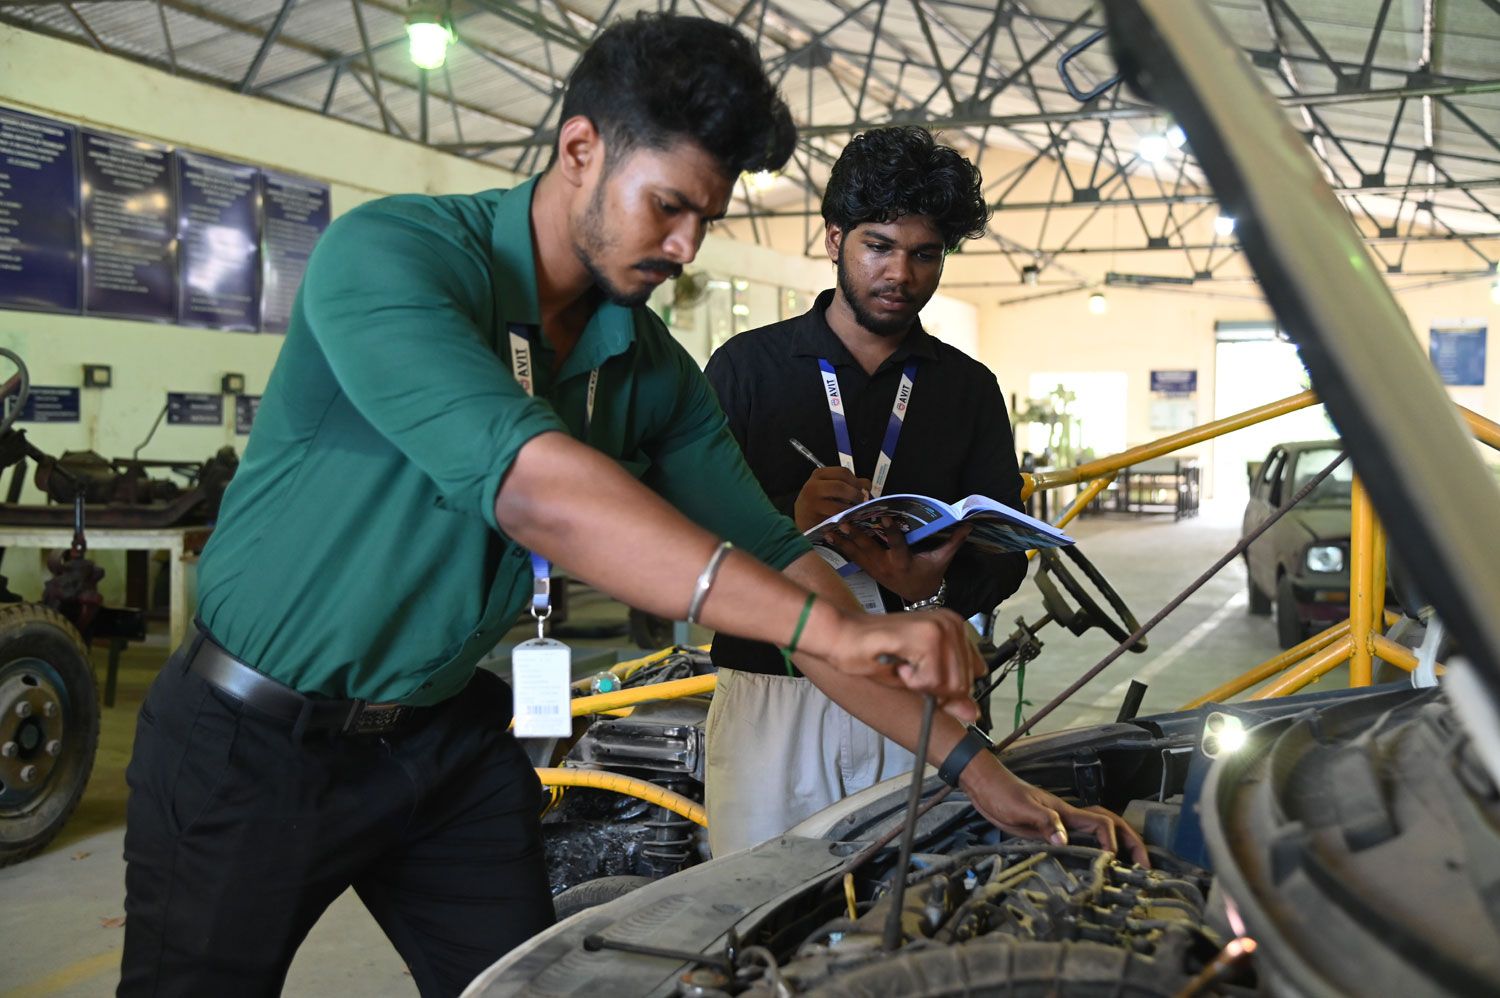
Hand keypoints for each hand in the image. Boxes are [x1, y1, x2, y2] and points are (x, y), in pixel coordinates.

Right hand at [794, 467, 871, 530]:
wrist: (802, 519)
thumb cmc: (819, 501)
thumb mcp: (831, 487)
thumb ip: (851, 484)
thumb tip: (867, 485)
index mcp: (819, 474)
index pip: (843, 472)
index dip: (856, 481)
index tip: (862, 490)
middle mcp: (813, 486)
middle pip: (841, 486)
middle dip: (855, 495)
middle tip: (861, 503)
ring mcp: (812, 503)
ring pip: (839, 505)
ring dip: (851, 510)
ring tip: (854, 513)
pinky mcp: (814, 519)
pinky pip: (835, 520)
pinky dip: (844, 521)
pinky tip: (847, 522)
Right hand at [805, 605, 985, 721]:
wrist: (842, 636)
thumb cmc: (876, 655)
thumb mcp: (919, 680)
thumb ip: (948, 694)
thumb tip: (973, 715)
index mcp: (955, 628)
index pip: (975, 675)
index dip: (947, 686)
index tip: (921, 674)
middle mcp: (953, 623)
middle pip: (963, 684)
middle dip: (933, 688)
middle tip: (907, 669)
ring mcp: (942, 627)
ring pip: (950, 685)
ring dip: (921, 685)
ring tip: (902, 666)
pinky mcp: (928, 636)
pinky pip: (933, 681)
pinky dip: (912, 682)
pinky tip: (898, 664)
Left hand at [828, 519, 971, 603]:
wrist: (917, 596)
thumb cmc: (929, 574)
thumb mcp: (942, 560)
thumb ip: (953, 541)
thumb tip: (968, 524)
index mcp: (904, 562)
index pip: (898, 545)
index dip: (892, 531)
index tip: (886, 517)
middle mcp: (886, 566)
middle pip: (869, 549)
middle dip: (856, 535)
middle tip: (845, 521)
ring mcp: (874, 569)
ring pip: (856, 552)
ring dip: (843, 540)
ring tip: (830, 527)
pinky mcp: (867, 569)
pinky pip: (851, 557)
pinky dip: (840, 546)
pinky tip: (828, 535)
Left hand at [962, 757, 1149, 866]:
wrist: (984, 785)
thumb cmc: (1002, 793)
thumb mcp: (1021, 808)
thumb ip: (1044, 822)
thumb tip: (1065, 841)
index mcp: (1065, 812)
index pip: (1101, 825)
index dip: (1113, 842)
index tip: (1114, 861)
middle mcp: (1068, 816)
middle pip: (1110, 824)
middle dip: (1131, 841)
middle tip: (1145, 865)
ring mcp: (1060, 821)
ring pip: (1099, 830)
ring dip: (1118, 844)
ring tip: (1130, 866)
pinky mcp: (1049, 829)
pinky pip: (1080, 839)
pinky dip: (1094, 849)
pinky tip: (1093, 863)